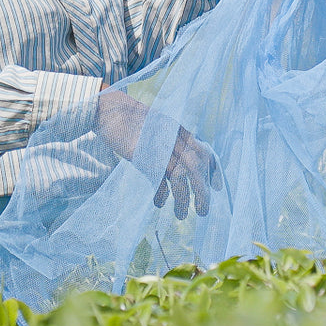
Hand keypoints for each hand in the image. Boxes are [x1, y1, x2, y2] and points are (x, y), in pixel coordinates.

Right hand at [96, 90, 219, 218]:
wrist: (109, 110)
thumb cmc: (131, 118)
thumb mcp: (158, 125)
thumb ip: (171, 138)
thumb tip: (182, 155)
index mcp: (178, 130)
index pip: (203, 151)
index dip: (212, 170)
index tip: (216, 186)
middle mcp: (173, 139)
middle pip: (195, 168)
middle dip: (202, 191)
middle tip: (203, 210)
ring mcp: (159, 148)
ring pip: (179, 177)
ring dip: (183, 199)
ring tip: (181, 215)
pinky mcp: (144, 157)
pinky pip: (158, 180)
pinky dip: (161, 194)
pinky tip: (159, 203)